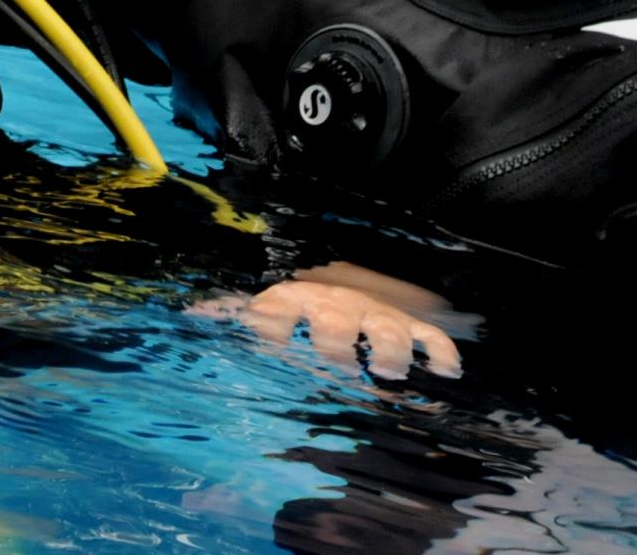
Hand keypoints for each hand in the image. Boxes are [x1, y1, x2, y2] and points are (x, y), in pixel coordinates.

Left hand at [202, 262, 467, 379]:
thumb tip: (190, 311)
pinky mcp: (410, 324)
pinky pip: (432, 337)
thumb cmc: (303, 294)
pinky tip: (445, 371)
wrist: (353, 265)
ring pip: (386, 329)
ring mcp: (376, 313)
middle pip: (335, 322)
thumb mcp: (268, 299)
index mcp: (297, 296)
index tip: (267, 344)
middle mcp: (336, 304)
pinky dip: (441, 352)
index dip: (269, 326)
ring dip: (389, 348)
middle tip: (337, 365)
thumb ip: (232, 309)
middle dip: (335, 344)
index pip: (277, 311)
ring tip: (387, 371)